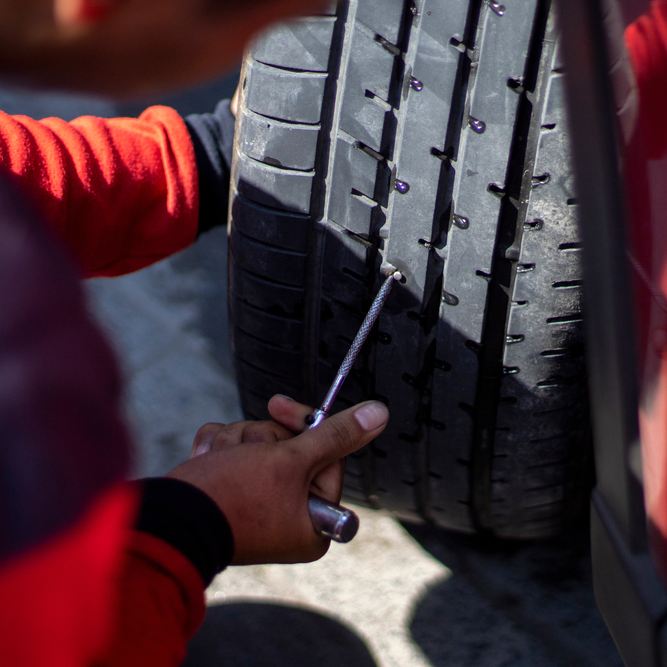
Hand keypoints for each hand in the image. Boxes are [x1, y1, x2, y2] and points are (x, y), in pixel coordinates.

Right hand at [167, 396, 388, 564]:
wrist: (167, 519)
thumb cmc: (233, 497)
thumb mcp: (291, 461)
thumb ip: (335, 435)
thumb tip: (379, 414)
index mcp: (314, 519)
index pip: (327, 454)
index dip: (305, 427)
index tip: (281, 407)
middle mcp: (289, 514)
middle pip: (293, 447)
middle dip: (263, 438)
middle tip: (247, 449)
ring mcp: (259, 503)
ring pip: (261, 444)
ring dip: (237, 442)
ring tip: (221, 462)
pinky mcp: (231, 491)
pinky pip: (235, 451)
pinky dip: (219, 449)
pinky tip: (207, 462)